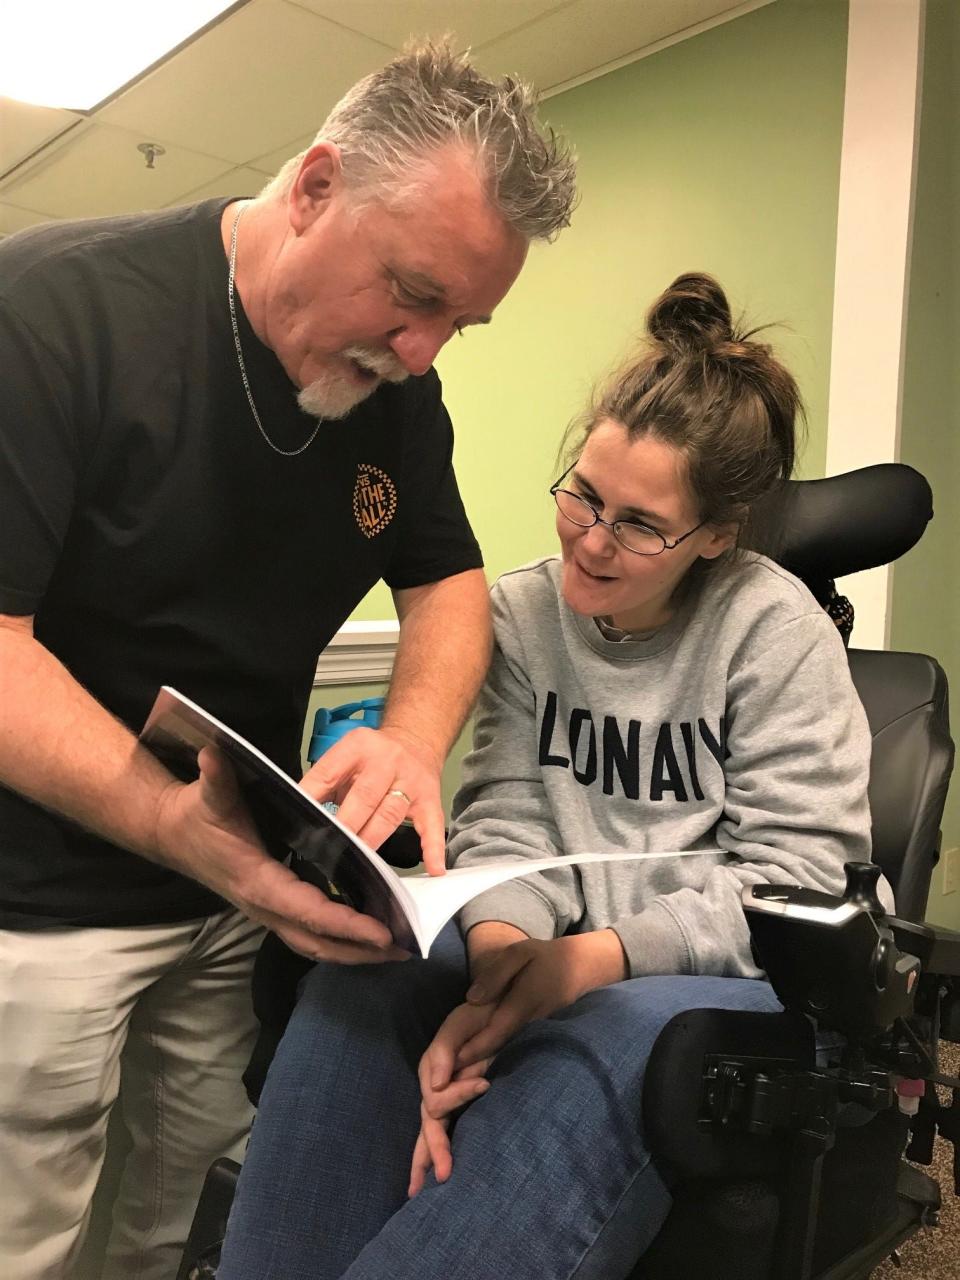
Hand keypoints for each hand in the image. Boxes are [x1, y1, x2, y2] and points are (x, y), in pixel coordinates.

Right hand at [156, 746, 407, 962]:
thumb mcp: (208, 793)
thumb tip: (214, 752)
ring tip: (396, 949)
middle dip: (361, 950)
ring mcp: (267, 912)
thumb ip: (217, 776)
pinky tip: (368, 934)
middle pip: (318, 942)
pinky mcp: (272, 908)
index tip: (382, 931)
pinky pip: (309, 933)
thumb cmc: (195, 815)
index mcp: (257, 882)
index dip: (346, 924)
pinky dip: (340, 939)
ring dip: (354, 951)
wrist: (172, 835)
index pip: (308, 911)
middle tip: (405, 947)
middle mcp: (264, 907)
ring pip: (314, 944)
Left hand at [300, 724, 445, 873]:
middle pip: (364, 796)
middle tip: (330, 848)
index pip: (329, 773)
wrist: (416, 740)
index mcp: (358, 747)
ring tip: (358, 861)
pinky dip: (432, 848)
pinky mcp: (430, 800)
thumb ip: (324, 781)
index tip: (302, 821)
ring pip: (390, 814)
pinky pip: (432, 825)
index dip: (313, 797)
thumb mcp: (345, 756)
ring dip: (372, 839)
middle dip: (346, 825)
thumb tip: (300, 813)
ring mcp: (411, 781)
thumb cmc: (373, 756)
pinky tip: (433, 868)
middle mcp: (387, 761)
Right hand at [409, 1002, 494, 1196]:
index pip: (438, 1099)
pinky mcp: (463, 1102)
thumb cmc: (477, 1017)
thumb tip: (436, 1085)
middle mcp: (434, 1089)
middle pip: (429, 1125)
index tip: (484, 1083)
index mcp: (431, 1072)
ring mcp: (447, 1098)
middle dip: (433, 1151)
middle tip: (444, 1176)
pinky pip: (448, 1130)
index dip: (459, 1095)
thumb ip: (443, 1052)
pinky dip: (439, 1152)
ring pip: (431, 1134)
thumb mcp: (458, 1026)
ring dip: (428, 1159)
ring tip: (420, 1191)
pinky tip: (437, 1172)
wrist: (495, 1012)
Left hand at [454, 932, 627, 1069]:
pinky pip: (508, 1051)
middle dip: (470, 1068)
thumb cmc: (544, 958)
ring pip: (501, 1055)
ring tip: (451, 1083)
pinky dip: (489, 1060)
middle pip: (495, 1051)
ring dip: (477, 1068)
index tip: (450, 1062)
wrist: (579, 969)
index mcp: (521, 1005)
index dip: (471, 1050)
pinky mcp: (532, 1037)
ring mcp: (531, 1034)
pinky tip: (471, 1071)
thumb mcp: (519, 953)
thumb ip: (496, 974)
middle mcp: (526, 1026)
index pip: (493, 1033)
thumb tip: (472, 999)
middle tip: (443, 1082)